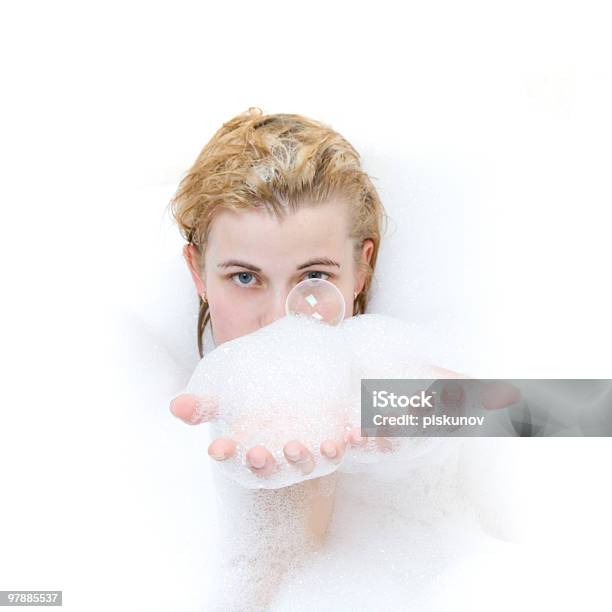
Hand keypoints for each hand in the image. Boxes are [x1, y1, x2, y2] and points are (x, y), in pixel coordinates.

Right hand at [170, 393, 350, 476]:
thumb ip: (206, 404)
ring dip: (302, 459)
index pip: (235, 458)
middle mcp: (280, 457)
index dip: (227, 456)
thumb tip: (175, 406)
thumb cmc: (259, 405)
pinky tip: (349, 434)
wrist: (297, 390)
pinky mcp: (333, 442)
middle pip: (271, 469)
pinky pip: (343, 448)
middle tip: (257, 453)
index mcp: (252, 449)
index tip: (216, 448)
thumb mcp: (231, 402)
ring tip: (298, 446)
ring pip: (307, 463)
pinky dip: (347, 444)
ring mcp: (309, 452)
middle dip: (264, 464)